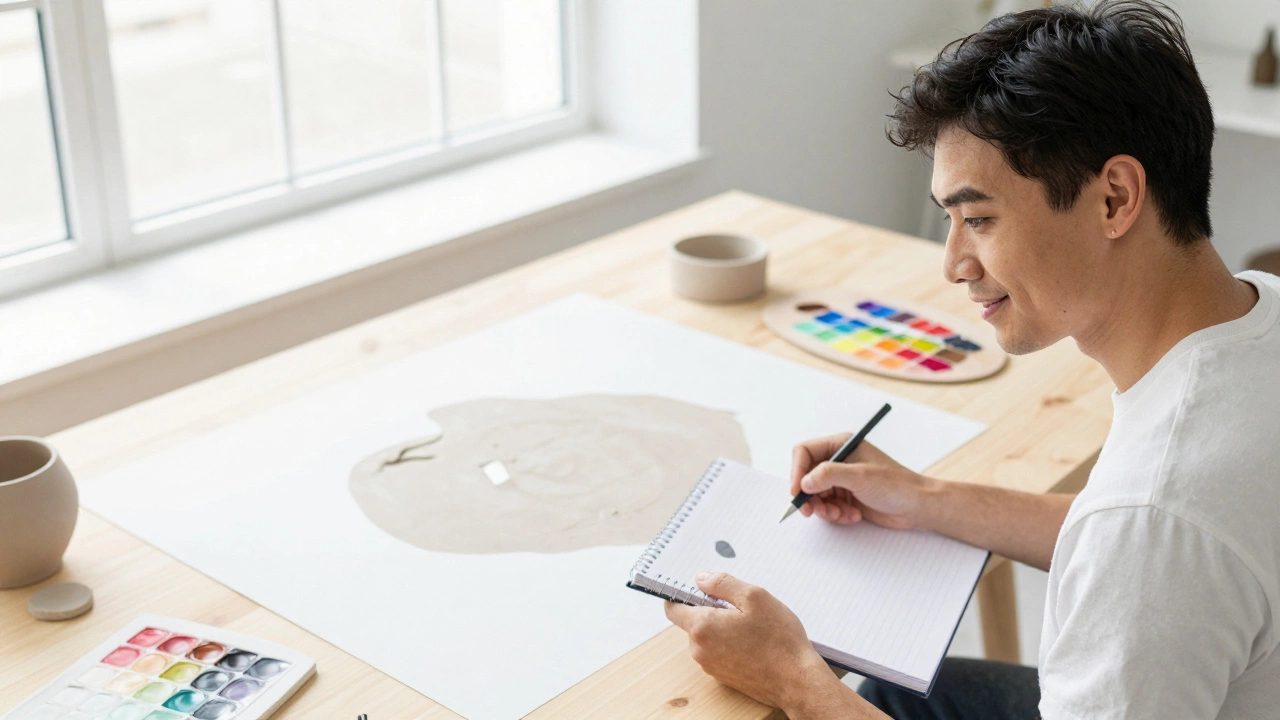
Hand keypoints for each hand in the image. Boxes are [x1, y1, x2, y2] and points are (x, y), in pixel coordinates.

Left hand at [665, 572, 838, 711]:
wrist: (796, 681)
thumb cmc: (779, 640)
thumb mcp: (754, 597)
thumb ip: (722, 583)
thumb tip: (701, 579)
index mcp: (702, 627)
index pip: (672, 608)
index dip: (682, 594)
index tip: (700, 589)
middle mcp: (700, 650)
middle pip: (693, 622)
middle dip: (710, 610)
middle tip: (740, 607)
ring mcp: (711, 666)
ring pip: (707, 637)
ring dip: (722, 628)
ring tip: (751, 626)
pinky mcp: (723, 677)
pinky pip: (718, 653)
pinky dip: (730, 644)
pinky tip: (753, 642)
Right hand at [789, 436, 936, 528]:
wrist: (917, 507)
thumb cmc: (897, 485)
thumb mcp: (861, 476)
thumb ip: (829, 475)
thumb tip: (804, 482)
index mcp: (841, 445)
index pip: (805, 452)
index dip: (797, 471)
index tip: (797, 491)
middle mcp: (838, 461)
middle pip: (806, 476)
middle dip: (809, 496)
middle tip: (812, 512)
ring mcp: (842, 480)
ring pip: (815, 495)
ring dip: (824, 508)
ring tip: (840, 514)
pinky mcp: (846, 498)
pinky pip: (827, 507)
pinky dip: (836, 515)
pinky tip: (852, 515)